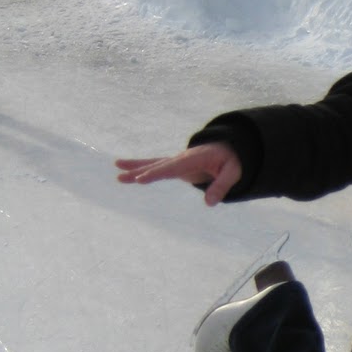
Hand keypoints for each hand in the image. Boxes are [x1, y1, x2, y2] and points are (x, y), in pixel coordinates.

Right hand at [115, 142, 241, 206]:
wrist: (230, 147)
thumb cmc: (232, 160)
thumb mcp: (234, 172)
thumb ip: (222, 186)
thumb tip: (210, 204)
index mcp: (194, 158)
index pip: (173, 167)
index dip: (157, 173)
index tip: (141, 179)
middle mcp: (182, 158)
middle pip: (159, 165)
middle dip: (141, 172)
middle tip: (124, 178)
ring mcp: (177, 161)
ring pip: (154, 164)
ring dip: (136, 169)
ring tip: (118, 175)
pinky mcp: (176, 166)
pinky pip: (156, 167)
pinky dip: (142, 168)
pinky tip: (127, 174)